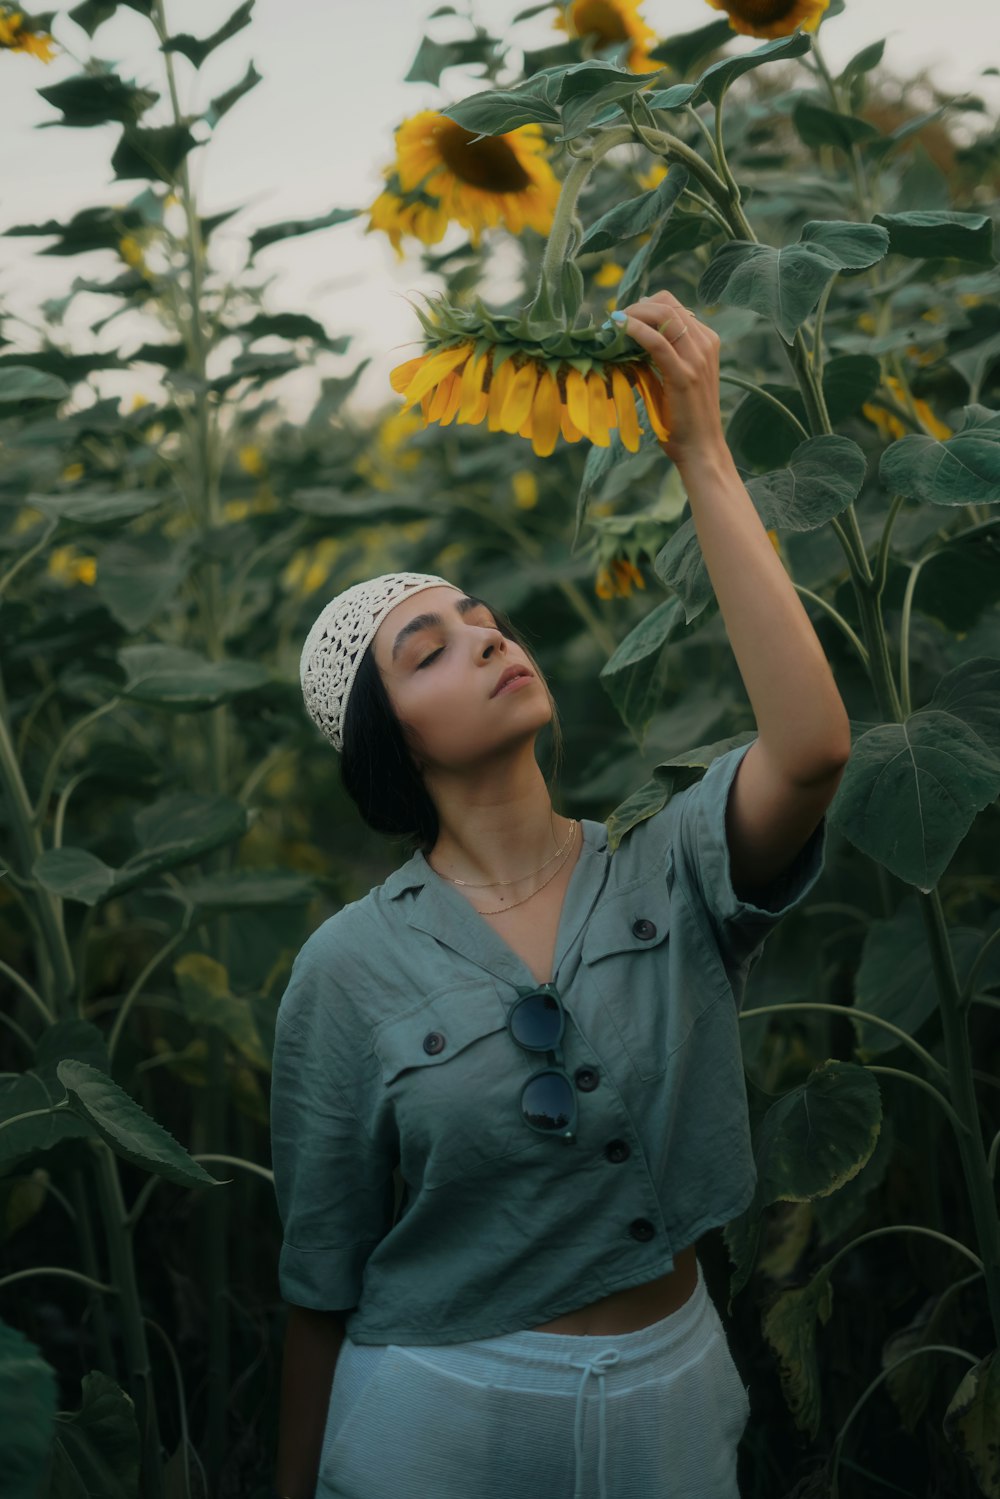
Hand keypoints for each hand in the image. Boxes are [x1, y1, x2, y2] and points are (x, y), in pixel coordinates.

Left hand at [611, 290, 726, 468]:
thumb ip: (660, 357)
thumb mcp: (674, 379)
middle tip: (615, 321)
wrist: (701, 448)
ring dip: (633, 315)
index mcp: (706, 341)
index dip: (645, 306)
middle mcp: (705, 343)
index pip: (673, 305)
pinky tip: (619, 330)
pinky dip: (635, 330)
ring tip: (614, 326)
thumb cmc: (683, 419)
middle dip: (636, 307)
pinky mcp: (684, 374)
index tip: (624, 319)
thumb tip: (631, 341)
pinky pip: (657, 341)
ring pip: (663, 315)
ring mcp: (697, 358)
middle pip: (667, 303)